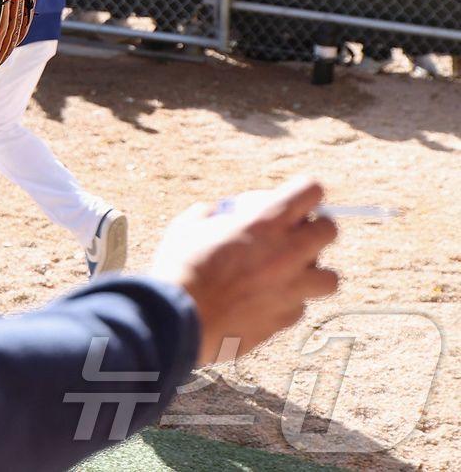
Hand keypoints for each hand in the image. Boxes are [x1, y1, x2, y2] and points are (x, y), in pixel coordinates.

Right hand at [150, 178, 338, 365]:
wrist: (180, 320)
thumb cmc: (180, 268)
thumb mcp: (187, 227)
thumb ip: (210, 215)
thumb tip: (214, 214)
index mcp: (265, 222)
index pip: (311, 191)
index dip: (303, 192)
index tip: (288, 200)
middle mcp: (288, 253)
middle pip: (330, 231)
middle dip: (313, 229)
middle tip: (288, 235)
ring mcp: (292, 289)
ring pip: (330, 277)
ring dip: (311, 272)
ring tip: (284, 274)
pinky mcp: (286, 318)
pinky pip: (299, 306)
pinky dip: (286, 302)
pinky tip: (261, 301)